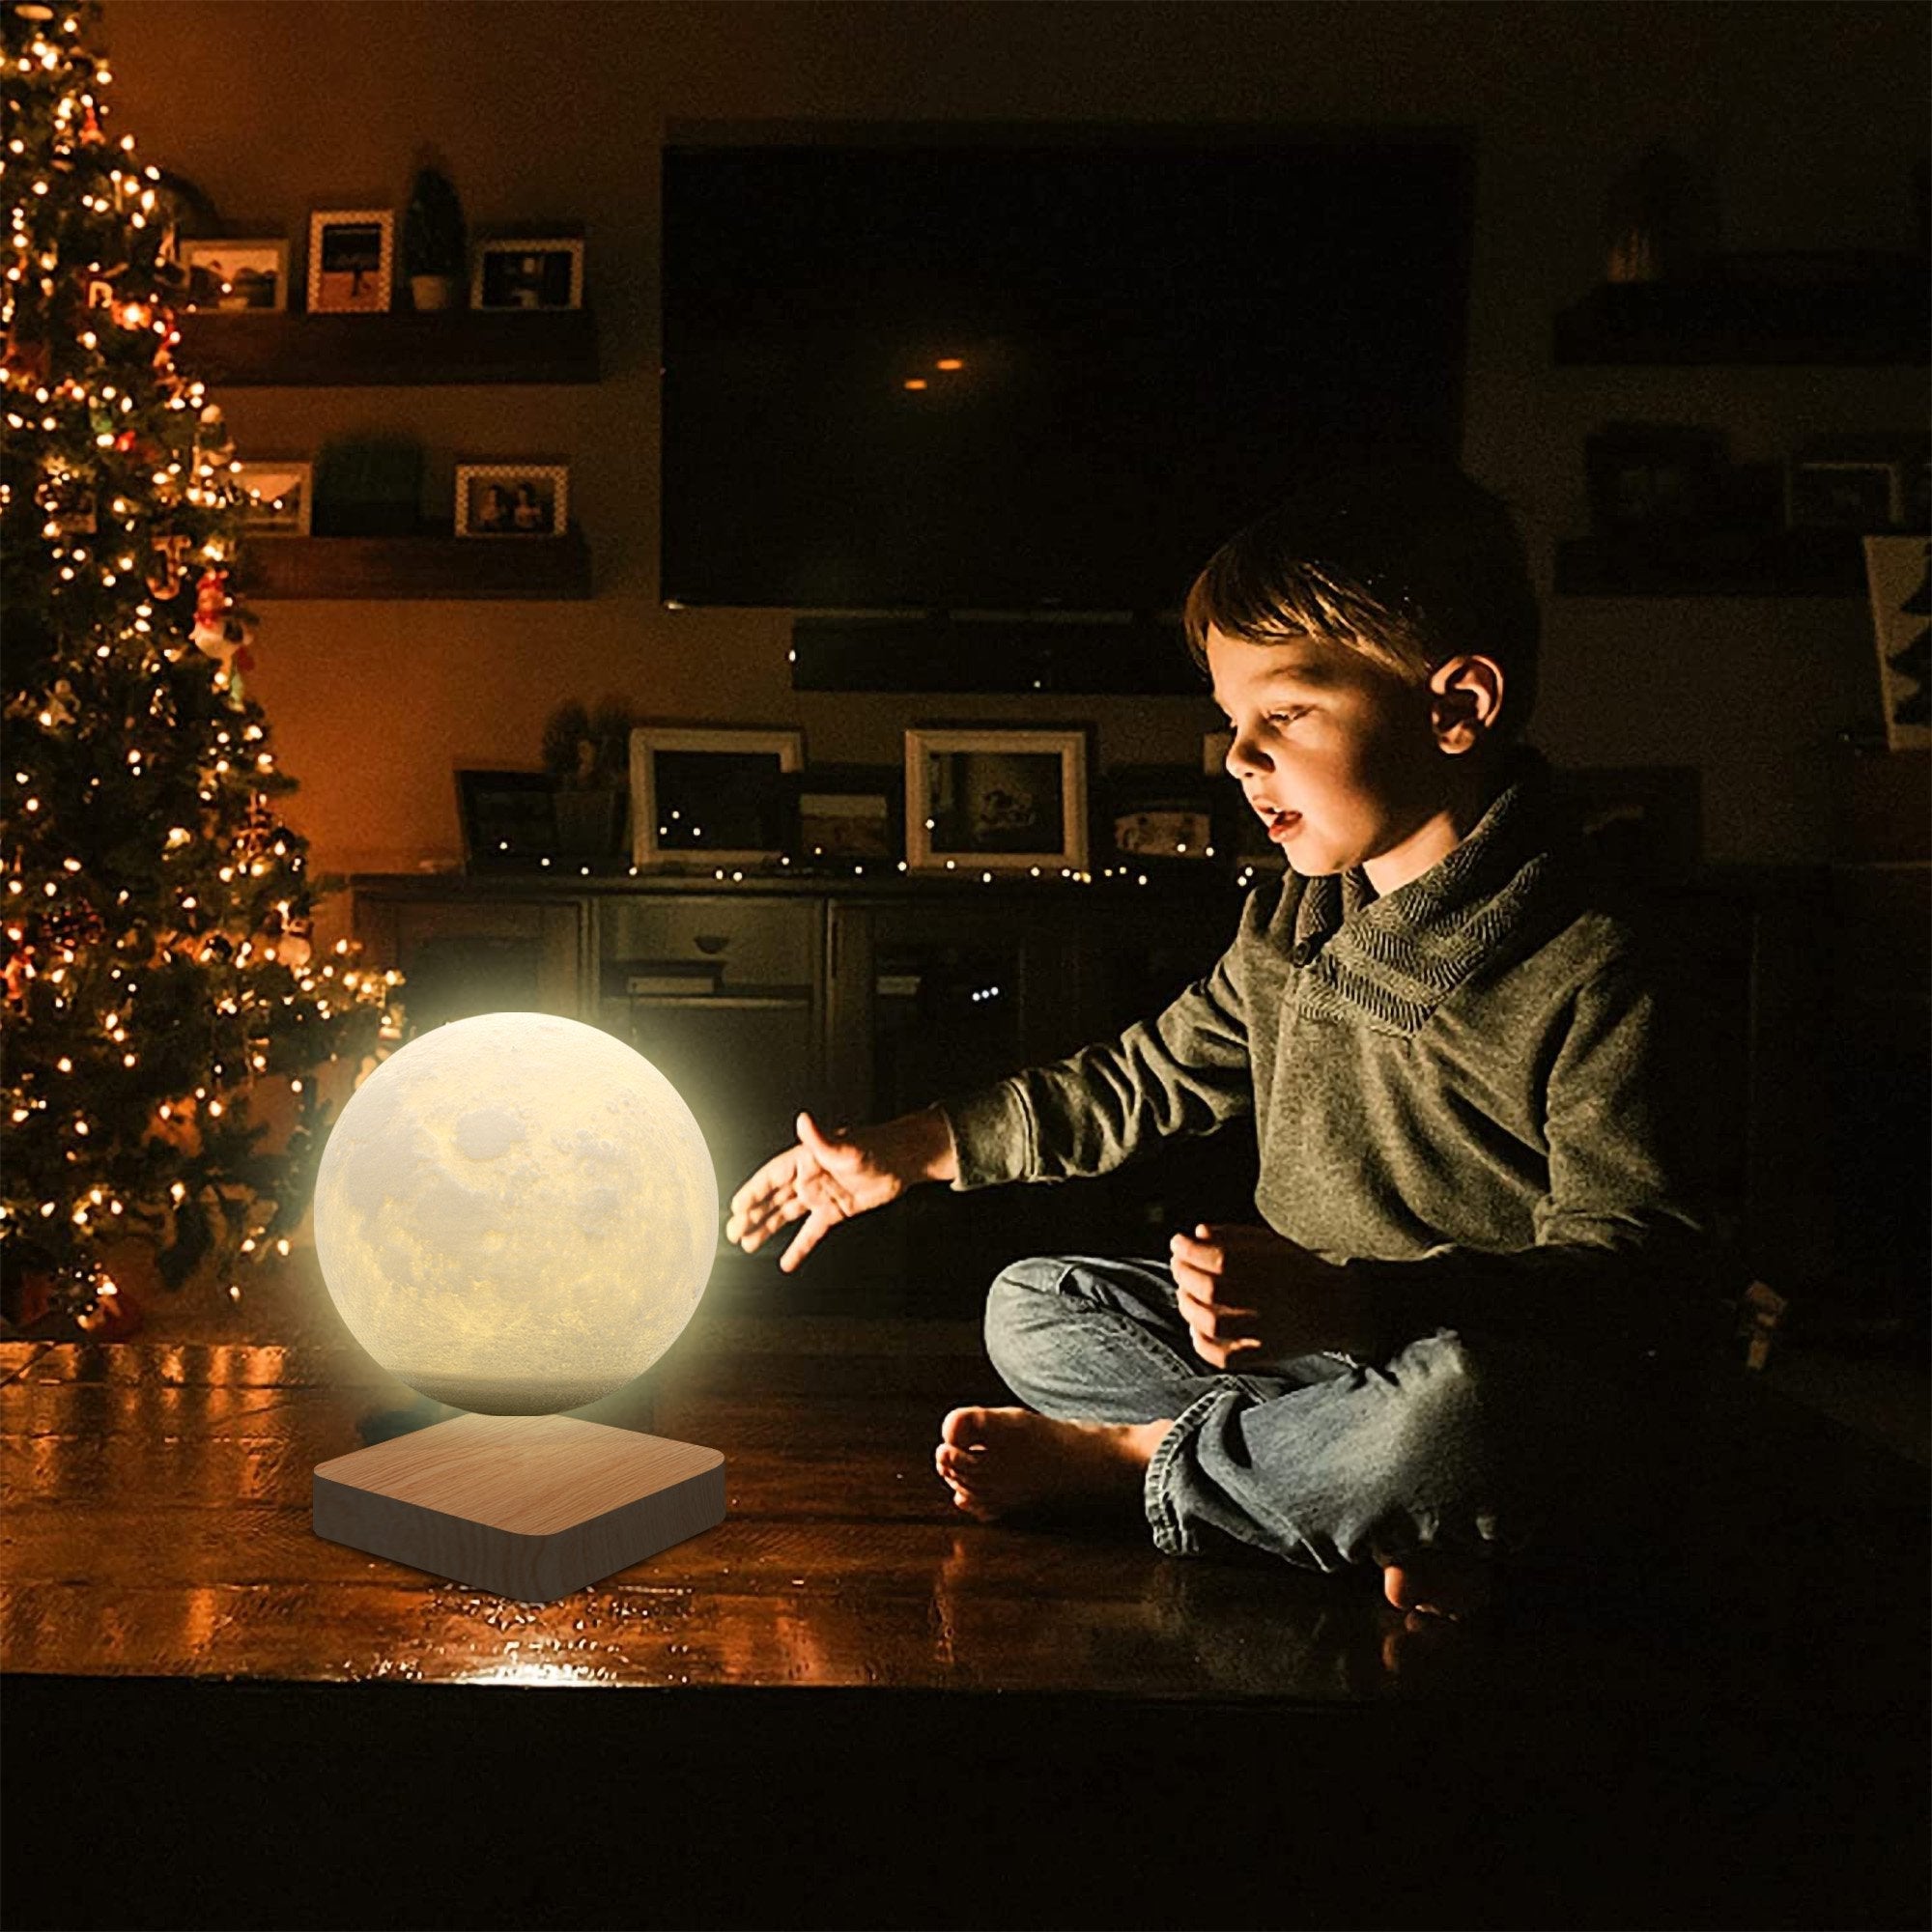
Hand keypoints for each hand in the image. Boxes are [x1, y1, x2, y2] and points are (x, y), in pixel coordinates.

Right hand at [724, 1107, 953, 1272]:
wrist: (903, 1161)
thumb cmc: (876, 1147)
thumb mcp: (846, 1146)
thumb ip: (820, 1138)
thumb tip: (803, 1120)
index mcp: (805, 1159)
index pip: (770, 1178)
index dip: (752, 1192)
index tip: (735, 1206)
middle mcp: (808, 1178)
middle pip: (773, 1199)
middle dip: (751, 1215)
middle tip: (732, 1232)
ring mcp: (820, 1196)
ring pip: (786, 1216)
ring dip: (767, 1230)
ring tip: (747, 1244)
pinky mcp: (835, 1211)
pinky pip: (812, 1232)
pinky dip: (799, 1247)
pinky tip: (787, 1261)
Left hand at [1168, 1222, 1369, 1367]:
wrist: (1337, 1308)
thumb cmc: (1298, 1270)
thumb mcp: (1272, 1243)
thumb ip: (1234, 1236)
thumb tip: (1197, 1233)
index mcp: (1271, 1267)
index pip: (1217, 1258)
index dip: (1189, 1249)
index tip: (1177, 1242)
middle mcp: (1267, 1299)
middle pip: (1210, 1288)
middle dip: (1183, 1273)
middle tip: (1178, 1264)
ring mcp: (1264, 1331)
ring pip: (1211, 1322)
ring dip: (1187, 1304)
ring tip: (1184, 1292)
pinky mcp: (1263, 1355)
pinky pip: (1223, 1356)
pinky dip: (1200, 1341)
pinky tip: (1196, 1325)